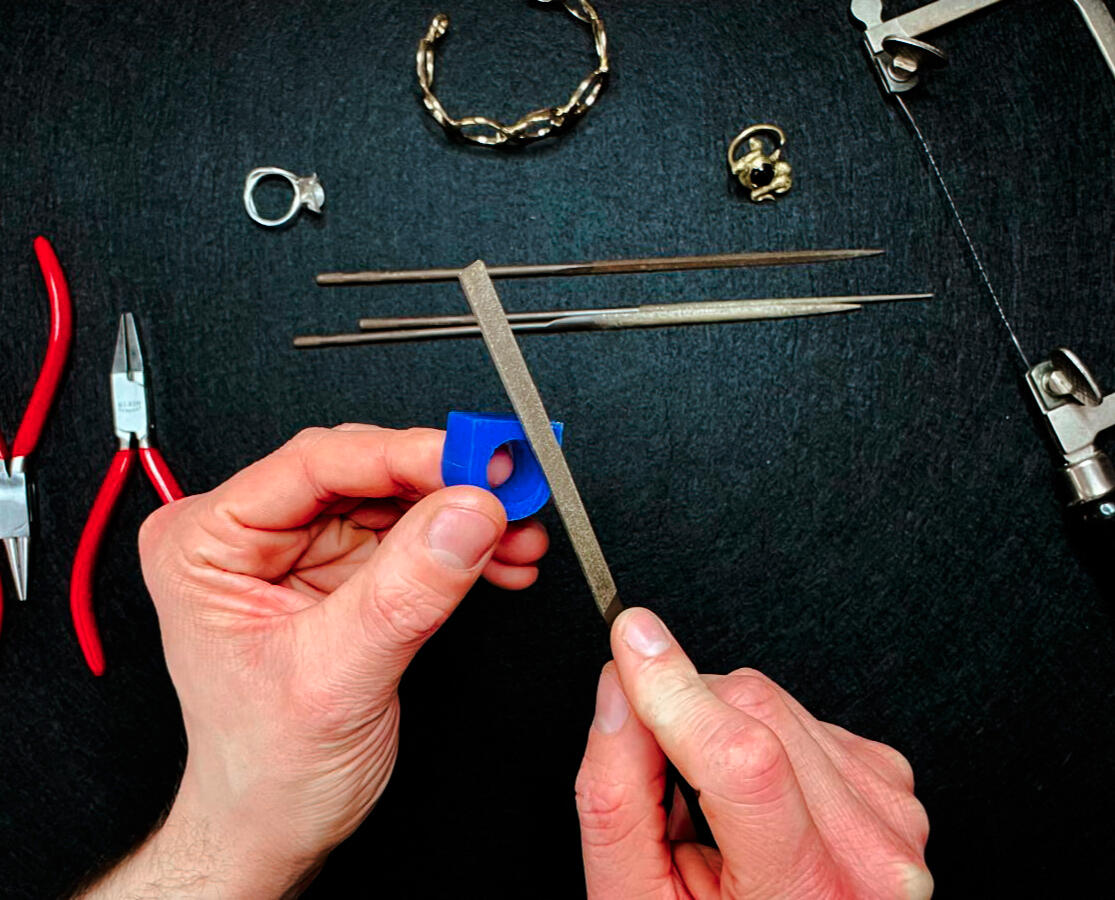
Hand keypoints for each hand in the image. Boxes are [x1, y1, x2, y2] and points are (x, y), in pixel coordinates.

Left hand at [81, 425, 546, 897]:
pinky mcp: (345, 572)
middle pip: (363, 471)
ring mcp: (301, 550)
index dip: (404, 454)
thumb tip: (468, 511)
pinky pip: (414, 535)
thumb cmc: (263, 770)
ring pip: (398, 498)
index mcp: (205, 542)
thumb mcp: (336, 678)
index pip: (314, 465)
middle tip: (513, 484)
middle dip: (447, 481)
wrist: (275, 826)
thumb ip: (406, 590)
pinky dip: (463, 544)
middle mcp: (250, 534)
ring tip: (520, 528)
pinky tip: (502, 555)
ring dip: (466, 513)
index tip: (476, 457)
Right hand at [576, 608, 931, 898]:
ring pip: (777, 700)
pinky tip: (756, 801)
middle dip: (686, 711)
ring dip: (724, 726)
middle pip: (754, 709)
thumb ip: (615, 797)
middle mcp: (868, 851)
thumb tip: (619, 689)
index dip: (676, 686)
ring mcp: (890, 815)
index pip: (741, 758)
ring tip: (717, 811)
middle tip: (664, 782)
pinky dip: (762, 737)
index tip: (631, 639)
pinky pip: (806, 717)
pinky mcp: (892, 782)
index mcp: (806, 894)